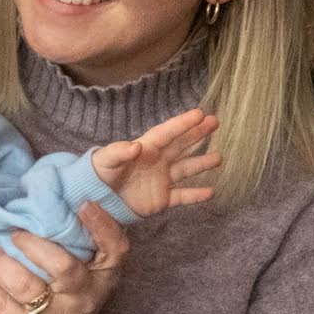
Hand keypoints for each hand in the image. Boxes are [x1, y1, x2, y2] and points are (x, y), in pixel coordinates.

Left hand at [0, 202, 128, 313]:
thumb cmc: (70, 294)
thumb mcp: (86, 268)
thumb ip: (78, 238)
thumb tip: (52, 196)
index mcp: (104, 276)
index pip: (116, 250)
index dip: (103, 226)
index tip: (83, 204)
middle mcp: (87, 300)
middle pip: (64, 267)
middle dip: (33, 245)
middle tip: (14, 233)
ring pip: (26, 286)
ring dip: (0, 262)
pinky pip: (2, 306)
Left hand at [92, 106, 220, 216]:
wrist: (95, 198)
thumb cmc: (98, 174)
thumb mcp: (105, 160)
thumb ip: (119, 152)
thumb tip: (135, 146)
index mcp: (145, 148)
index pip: (167, 133)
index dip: (183, 123)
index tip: (200, 114)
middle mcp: (157, 161)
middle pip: (181, 145)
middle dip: (198, 134)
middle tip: (215, 122)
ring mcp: (161, 180)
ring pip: (186, 169)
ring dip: (201, 163)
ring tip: (218, 157)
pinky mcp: (161, 199)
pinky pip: (182, 196)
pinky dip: (195, 195)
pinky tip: (211, 192)